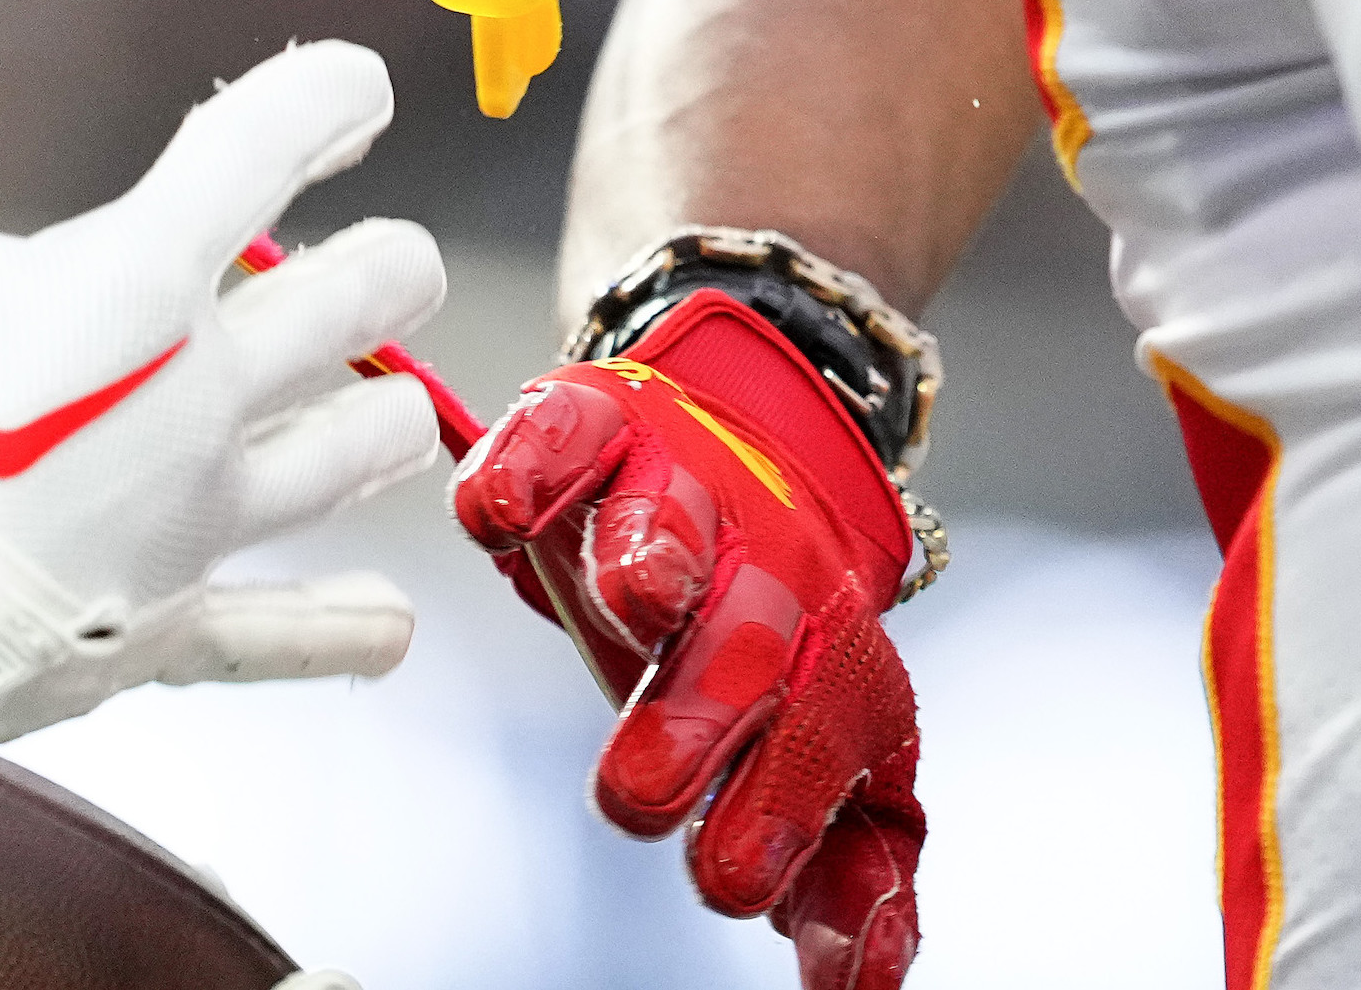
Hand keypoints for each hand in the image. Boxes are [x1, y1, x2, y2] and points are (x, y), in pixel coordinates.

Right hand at [0, 0, 448, 775]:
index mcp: (135, 276)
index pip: (276, 138)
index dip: (333, 93)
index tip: (354, 91)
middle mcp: (199, 388)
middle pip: (369, 295)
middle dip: (386, 265)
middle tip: (378, 261)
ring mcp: (195, 517)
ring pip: (360, 450)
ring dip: (379, 423)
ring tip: (385, 412)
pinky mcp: (164, 622)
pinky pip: (280, 632)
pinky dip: (336, 631)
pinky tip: (389, 631)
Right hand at [453, 289, 927, 986]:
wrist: (747, 447)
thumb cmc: (760, 642)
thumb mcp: (810, 754)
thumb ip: (841, 874)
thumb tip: (859, 988)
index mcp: (828, 660)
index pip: (833, 728)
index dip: (788, 801)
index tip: (733, 881)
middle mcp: (763, 572)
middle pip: (753, 635)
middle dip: (707, 707)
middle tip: (644, 792)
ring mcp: (679, 489)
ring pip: (672, 519)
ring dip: (653, 555)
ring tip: (636, 605)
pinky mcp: (595, 426)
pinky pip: (565, 434)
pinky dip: (527, 466)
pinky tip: (501, 512)